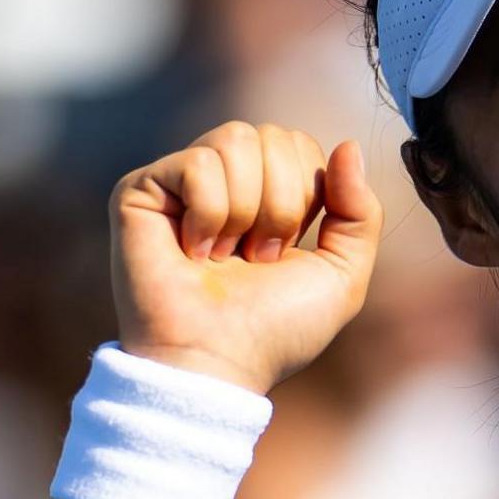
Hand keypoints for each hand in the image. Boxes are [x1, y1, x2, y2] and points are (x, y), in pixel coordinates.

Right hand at [108, 122, 382, 392]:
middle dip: (282, 204)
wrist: (219, 363)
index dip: (307, 195)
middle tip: (257, 257)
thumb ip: (359, 210)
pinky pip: (196, 163)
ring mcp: (178, 182)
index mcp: (265, 189)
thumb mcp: (343, 272)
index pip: (299, 144)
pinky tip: (194, 253)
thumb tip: (347, 144)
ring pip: (235, 139)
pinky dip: (209, 215)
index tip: (285, 252)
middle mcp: (222, 178)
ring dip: (245, 210)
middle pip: (272, 135)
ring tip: (225, 256)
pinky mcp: (138, 190)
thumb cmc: (276, 328)